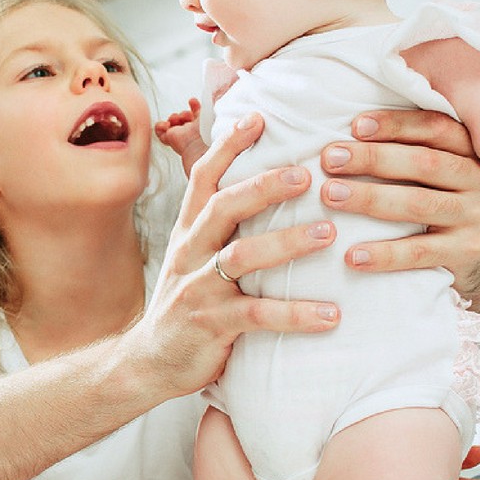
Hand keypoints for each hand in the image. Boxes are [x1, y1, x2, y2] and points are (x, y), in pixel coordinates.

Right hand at [122, 113, 338, 397]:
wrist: (147, 362)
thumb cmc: (186, 303)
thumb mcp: (195, 257)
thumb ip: (222, 226)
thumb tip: (265, 187)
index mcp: (189, 230)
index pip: (205, 176)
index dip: (229, 146)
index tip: (259, 117)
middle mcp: (190, 251)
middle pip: (224, 206)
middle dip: (265, 185)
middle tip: (308, 172)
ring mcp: (198, 288)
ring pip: (242, 256)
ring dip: (288, 242)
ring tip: (329, 232)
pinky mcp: (210, 325)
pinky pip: (257, 315)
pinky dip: (297, 313)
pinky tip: (331, 314)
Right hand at [155, 97, 208, 176]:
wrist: (204, 144)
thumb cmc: (211, 129)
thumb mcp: (213, 111)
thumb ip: (213, 100)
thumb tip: (213, 91)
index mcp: (204, 126)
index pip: (197, 115)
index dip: (194, 106)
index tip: (193, 101)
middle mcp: (192, 132)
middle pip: (184, 118)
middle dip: (184, 113)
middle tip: (187, 115)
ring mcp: (180, 135)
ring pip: (172, 123)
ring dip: (174, 117)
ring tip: (179, 119)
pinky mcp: (170, 139)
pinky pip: (159, 131)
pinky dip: (160, 126)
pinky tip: (167, 125)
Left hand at [319, 110, 479, 308]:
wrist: (478, 262)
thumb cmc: (441, 203)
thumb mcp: (437, 172)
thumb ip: (409, 148)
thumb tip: (350, 128)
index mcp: (471, 150)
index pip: (435, 128)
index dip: (396, 125)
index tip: (355, 125)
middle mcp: (479, 179)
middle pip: (424, 162)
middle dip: (373, 158)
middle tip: (330, 159)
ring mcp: (477, 216)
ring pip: (419, 203)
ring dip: (370, 198)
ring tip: (331, 196)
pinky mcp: (468, 252)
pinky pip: (420, 252)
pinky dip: (385, 253)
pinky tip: (353, 254)